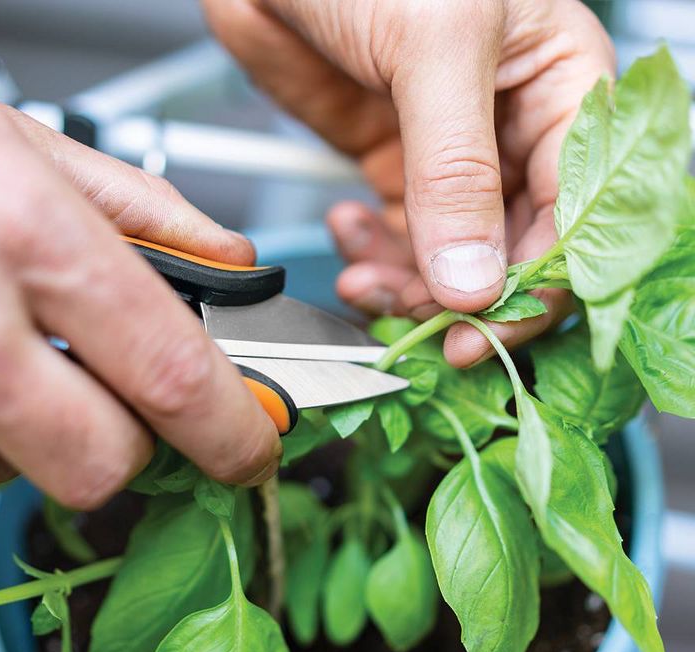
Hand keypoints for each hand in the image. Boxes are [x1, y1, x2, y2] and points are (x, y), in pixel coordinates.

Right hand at [0, 62, 279, 503]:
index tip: (253, 449)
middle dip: (134, 446)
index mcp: (28, 235)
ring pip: (24, 472)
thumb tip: (232, 267)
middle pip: (102, 462)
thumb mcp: (33, 147)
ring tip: (21, 353)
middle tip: (129, 398)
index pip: (170, 375)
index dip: (231, 431)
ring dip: (49, 433)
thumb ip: (151, 217)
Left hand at [203, 0, 613, 364]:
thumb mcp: (437, 46)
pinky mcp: (393, 163)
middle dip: (463, 298)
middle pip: (513, 249)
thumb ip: (457, 169)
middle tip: (420, 327)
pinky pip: (398, 236)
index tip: (483, 331)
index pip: (577, 214)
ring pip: (451, 257)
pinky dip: (372, 253)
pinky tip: (349, 230)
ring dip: (409, 286)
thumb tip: (473, 278)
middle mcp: (511, 131)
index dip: (537, 284)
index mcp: (560, 89)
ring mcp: (449, 155)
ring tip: (366, 282)